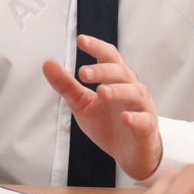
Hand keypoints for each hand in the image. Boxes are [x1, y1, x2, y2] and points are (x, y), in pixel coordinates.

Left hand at [42, 35, 160, 180]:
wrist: (130, 154)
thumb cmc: (108, 124)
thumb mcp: (82, 105)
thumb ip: (67, 86)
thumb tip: (47, 63)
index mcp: (116, 79)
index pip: (109, 56)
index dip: (96, 47)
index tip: (81, 40)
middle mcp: (131, 88)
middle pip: (121, 72)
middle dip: (103, 71)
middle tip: (83, 73)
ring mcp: (142, 108)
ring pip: (134, 93)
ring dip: (118, 91)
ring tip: (101, 91)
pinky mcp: (147, 129)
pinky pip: (144, 121)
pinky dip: (135, 118)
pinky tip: (125, 118)